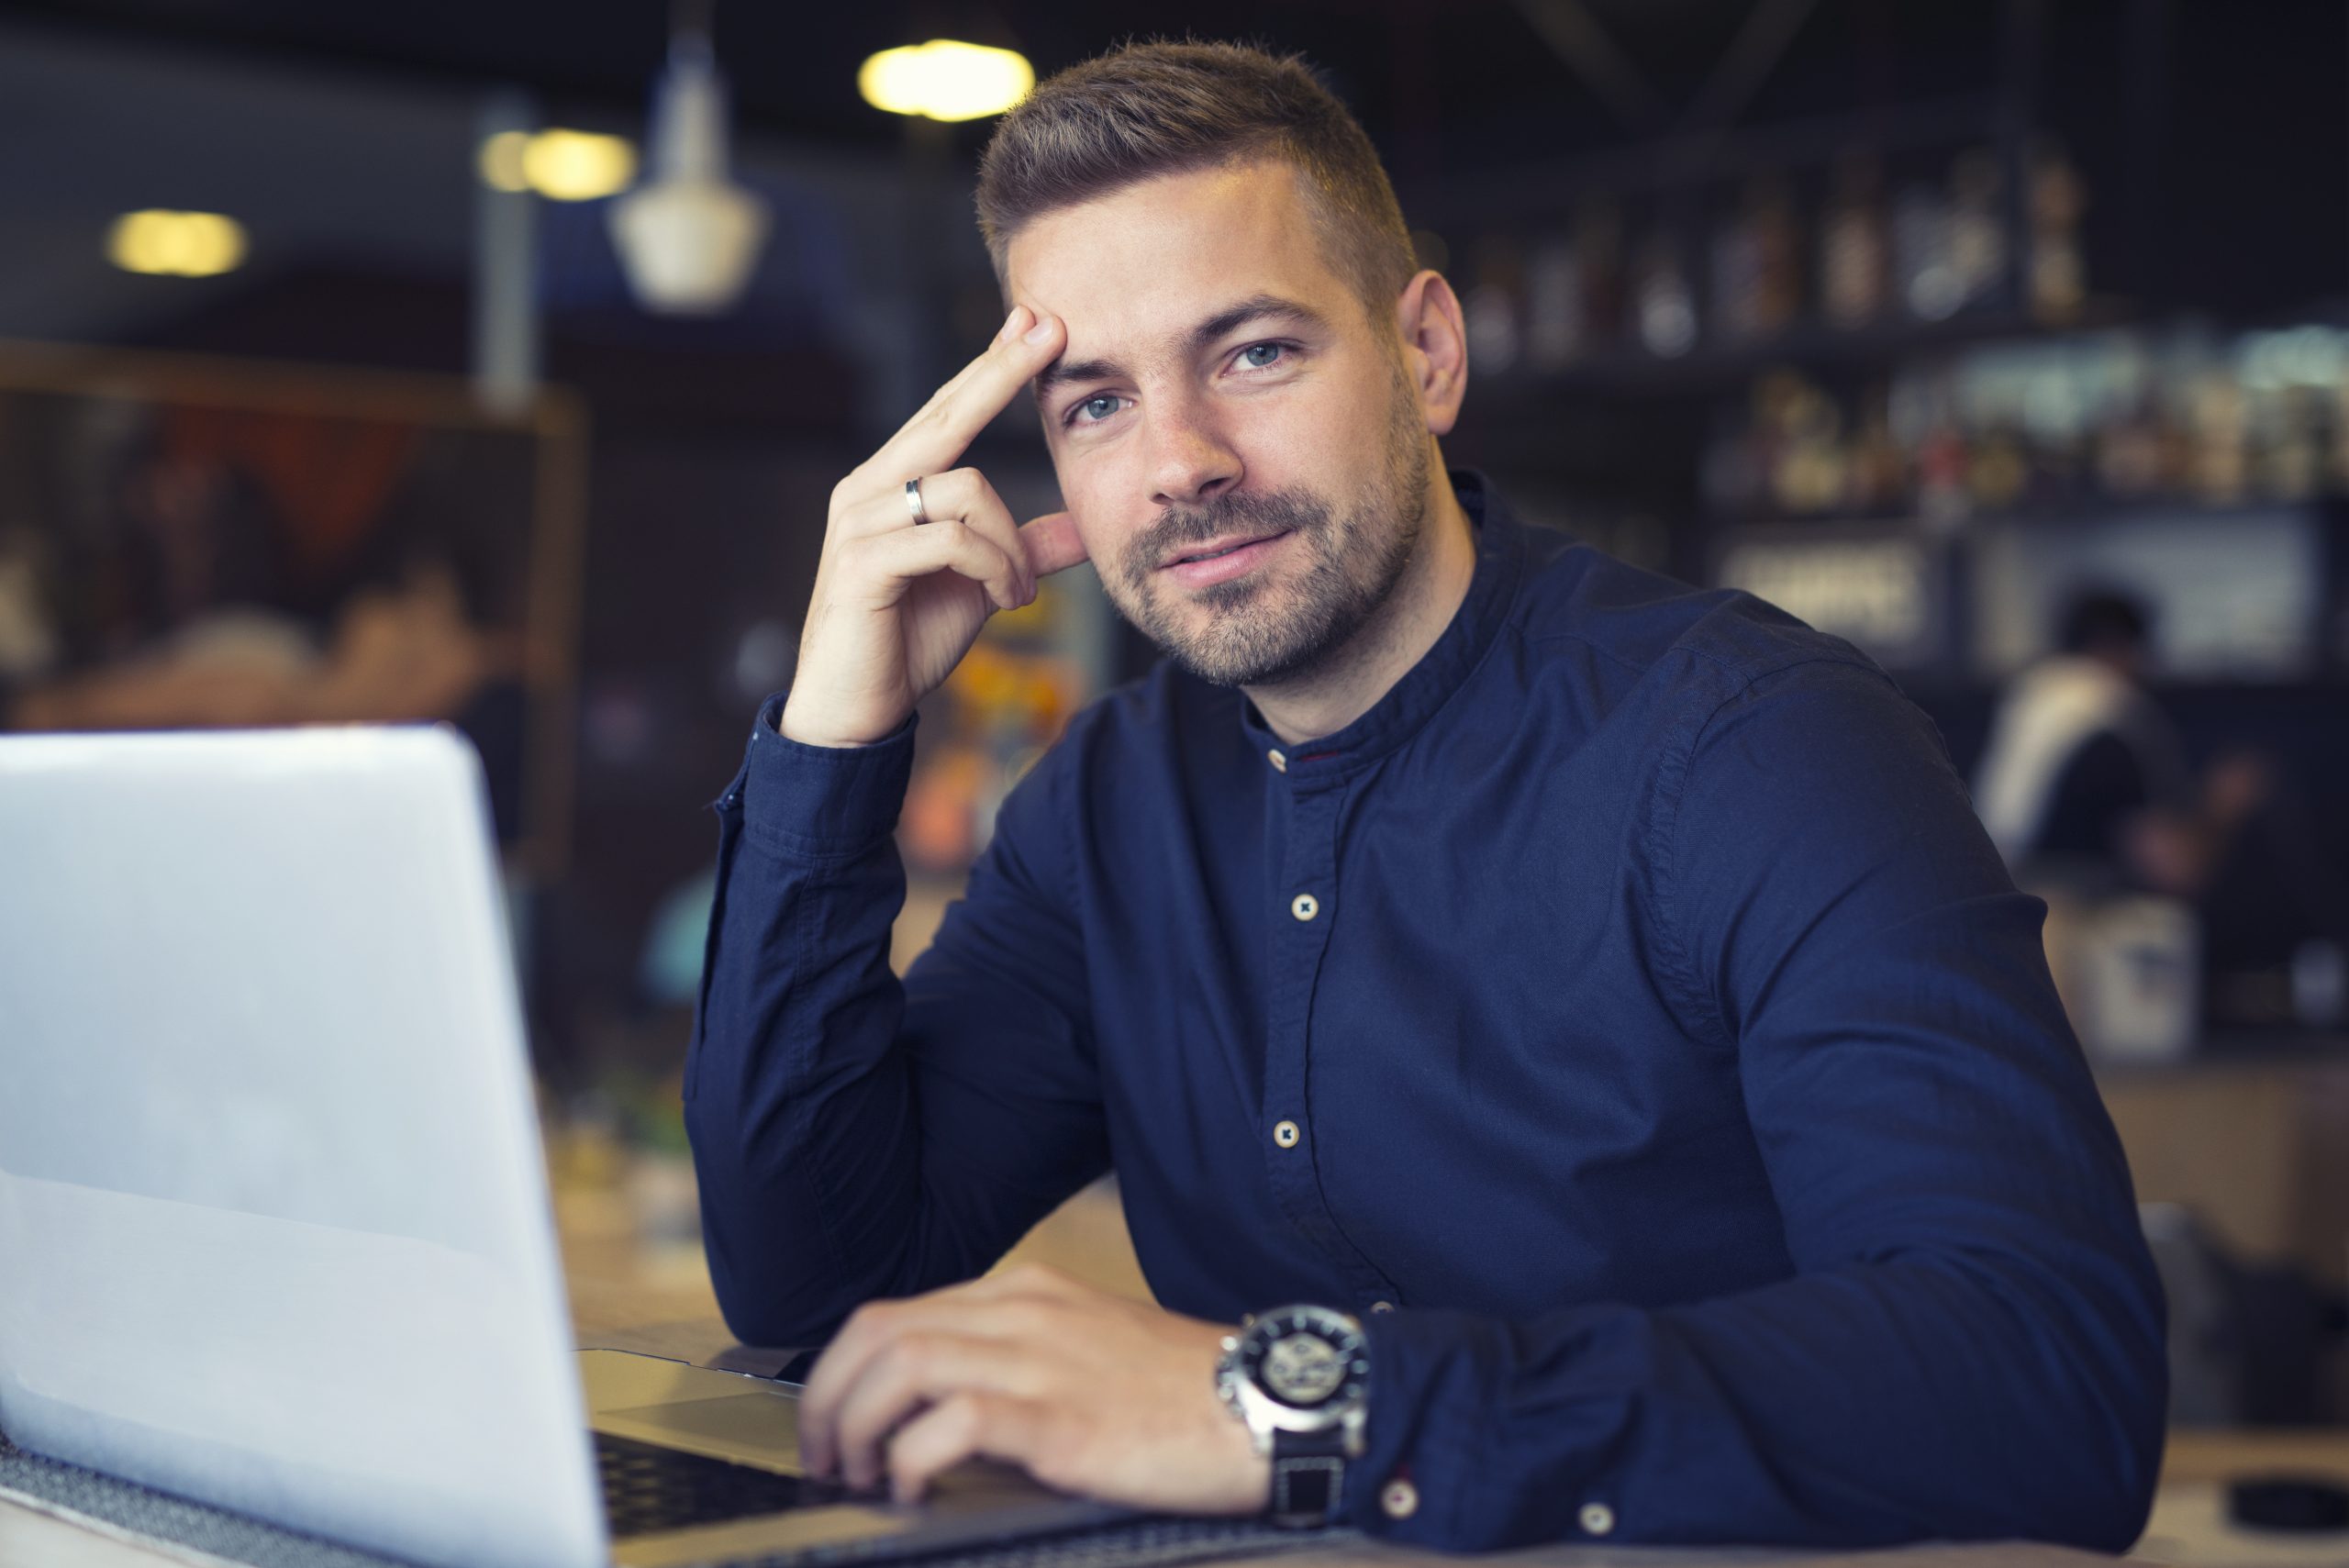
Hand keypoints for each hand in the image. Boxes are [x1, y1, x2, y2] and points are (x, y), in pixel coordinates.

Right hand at [780, 306, 1088, 748]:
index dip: (992, 366)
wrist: (855, 708)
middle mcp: (868, 489)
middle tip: (1052, 332)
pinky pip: (950, 539)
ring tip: (1020, 591)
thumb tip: (1083, 527)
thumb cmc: (908, 640)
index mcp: (892, 484)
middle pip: (946, 415)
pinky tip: (1004, 600)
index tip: (1035, 320)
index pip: (947, 410)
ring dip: (1012, 543)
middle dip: (1002, 372)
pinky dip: (993, 568)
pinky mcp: (863, 563)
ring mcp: (861, 523)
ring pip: (966, 489)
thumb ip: (1026, 549)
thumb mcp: (982, 585)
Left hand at [797, 1264, 1269, 1512]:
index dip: (843, 1370)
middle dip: (826, 1396)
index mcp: (1028, 1292)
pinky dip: (910, 1457)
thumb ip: (1019, 1358)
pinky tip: (911, 1490)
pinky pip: (949, 1422)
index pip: (897, 1312)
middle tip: (822, 1454)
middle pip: (879, 1331)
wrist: (1264, 1406)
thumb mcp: (1089, 1347)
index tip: (833, 1420)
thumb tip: (942, 1409)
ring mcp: (1041, 1360)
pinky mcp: (1059, 1418)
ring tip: (855, 1474)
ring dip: (854, 1425)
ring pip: (899, 1365)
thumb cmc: (1184, 1392)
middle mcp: (1024, 1312)